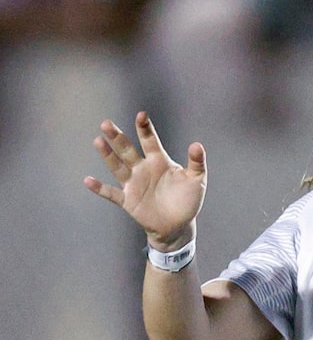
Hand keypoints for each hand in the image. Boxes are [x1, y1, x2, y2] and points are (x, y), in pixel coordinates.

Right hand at [85, 113, 205, 248]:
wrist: (178, 225)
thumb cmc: (187, 200)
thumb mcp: (196, 180)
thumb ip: (197, 163)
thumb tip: (197, 145)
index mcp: (159, 160)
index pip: (149, 141)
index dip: (144, 128)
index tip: (141, 115)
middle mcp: (143, 168)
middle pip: (127, 150)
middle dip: (117, 137)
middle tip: (106, 124)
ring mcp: (133, 184)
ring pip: (117, 166)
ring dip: (107, 155)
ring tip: (98, 141)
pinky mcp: (128, 200)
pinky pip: (111, 193)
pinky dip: (100, 188)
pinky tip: (88, 180)